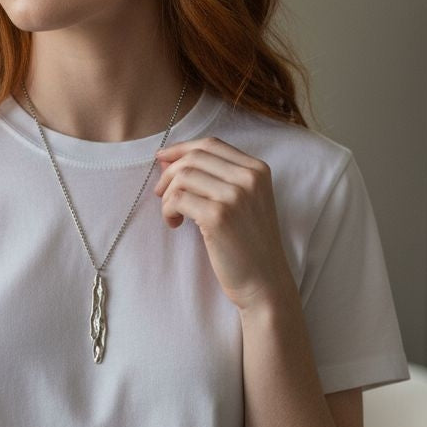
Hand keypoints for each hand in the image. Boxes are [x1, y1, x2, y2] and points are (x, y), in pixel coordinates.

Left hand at [153, 136, 295, 311]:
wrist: (264, 282)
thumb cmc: (248, 244)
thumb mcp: (244, 202)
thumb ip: (216, 178)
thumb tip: (168, 160)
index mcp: (258, 170)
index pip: (211, 144)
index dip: (181, 149)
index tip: (163, 160)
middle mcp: (249, 178)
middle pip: (194, 157)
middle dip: (169, 173)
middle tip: (161, 194)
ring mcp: (235, 196)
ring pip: (182, 176)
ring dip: (168, 195)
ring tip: (172, 215)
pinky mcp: (218, 216)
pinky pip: (178, 199)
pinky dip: (168, 210)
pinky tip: (175, 224)